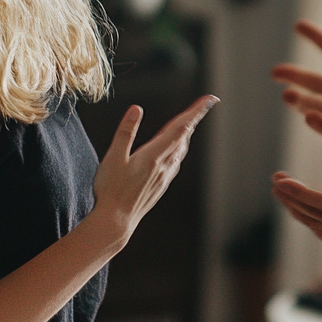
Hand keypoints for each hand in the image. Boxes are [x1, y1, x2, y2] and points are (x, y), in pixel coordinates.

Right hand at [92, 95, 217, 246]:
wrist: (116, 221)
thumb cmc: (112, 190)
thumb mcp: (114, 157)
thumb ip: (126, 132)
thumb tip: (137, 109)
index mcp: (154, 155)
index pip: (180, 127)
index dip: (196, 112)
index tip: (209, 100)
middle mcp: (164, 165)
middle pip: (184, 136)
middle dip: (193, 118)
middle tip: (201, 106)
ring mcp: (165, 176)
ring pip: (181, 150)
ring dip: (186, 133)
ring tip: (189, 123)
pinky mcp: (162, 185)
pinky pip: (176, 162)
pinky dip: (179, 149)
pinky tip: (175, 151)